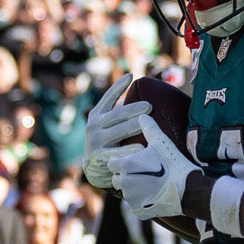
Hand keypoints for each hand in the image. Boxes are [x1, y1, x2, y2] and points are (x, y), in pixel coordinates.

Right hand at [81, 73, 149, 187]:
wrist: (93, 167)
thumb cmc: (106, 140)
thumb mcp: (106, 124)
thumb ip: (118, 112)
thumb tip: (138, 92)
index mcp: (96, 115)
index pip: (108, 98)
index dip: (119, 86)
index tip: (131, 75)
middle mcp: (94, 126)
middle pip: (117, 115)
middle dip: (134, 109)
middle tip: (150, 105)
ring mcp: (96, 141)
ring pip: (119, 131)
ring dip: (134, 126)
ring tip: (149, 122)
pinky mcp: (100, 157)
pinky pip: (119, 152)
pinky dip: (131, 150)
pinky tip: (142, 147)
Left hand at [103, 132, 196, 219]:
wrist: (189, 190)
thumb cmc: (174, 164)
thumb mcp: (162, 143)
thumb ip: (149, 128)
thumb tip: (142, 115)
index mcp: (125, 165)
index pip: (112, 163)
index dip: (120, 161)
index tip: (130, 160)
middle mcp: (124, 183)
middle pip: (116, 178)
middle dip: (125, 175)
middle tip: (140, 171)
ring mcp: (131, 198)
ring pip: (126, 192)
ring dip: (133, 188)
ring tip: (148, 183)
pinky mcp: (139, 211)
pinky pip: (135, 205)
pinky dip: (141, 201)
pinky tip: (153, 194)